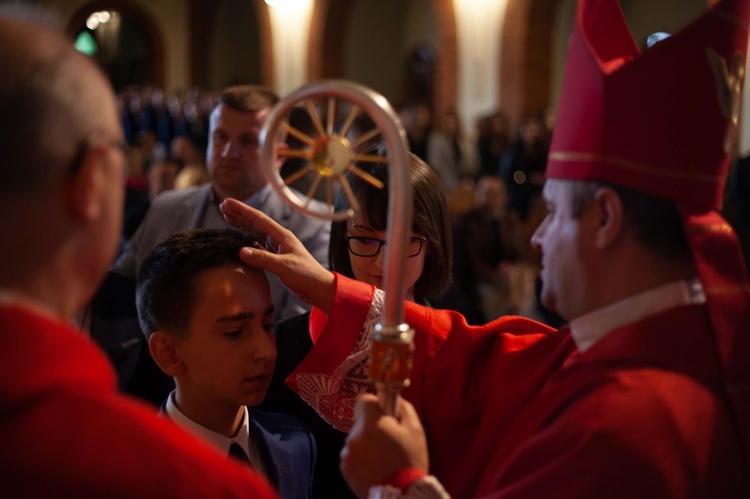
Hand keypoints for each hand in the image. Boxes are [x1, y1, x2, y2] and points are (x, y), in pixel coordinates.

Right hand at [220, 198, 335, 312]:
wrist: (319, 289)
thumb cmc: (306, 276)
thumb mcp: (284, 267)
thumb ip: (264, 259)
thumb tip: (241, 251)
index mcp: (282, 236)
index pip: (258, 219)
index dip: (242, 210)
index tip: (227, 202)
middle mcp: (279, 239)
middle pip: (255, 223)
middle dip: (239, 214)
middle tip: (222, 206)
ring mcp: (277, 248)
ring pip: (255, 232)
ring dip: (242, 225)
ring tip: (227, 217)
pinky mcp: (276, 258)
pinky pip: (258, 245)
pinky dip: (247, 240)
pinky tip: (239, 239)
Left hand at [340, 394, 428, 497]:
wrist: (400, 495)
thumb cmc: (409, 460)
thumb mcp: (415, 429)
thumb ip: (403, 407)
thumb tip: (394, 398)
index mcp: (370, 423)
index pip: (363, 399)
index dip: (374, 404)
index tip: (384, 414)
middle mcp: (354, 435)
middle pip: (361, 421)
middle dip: (373, 426)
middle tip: (389, 440)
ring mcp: (347, 453)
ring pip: (357, 438)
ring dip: (367, 443)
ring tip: (383, 458)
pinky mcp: (345, 468)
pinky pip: (352, 454)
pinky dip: (362, 458)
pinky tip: (376, 467)